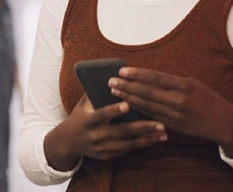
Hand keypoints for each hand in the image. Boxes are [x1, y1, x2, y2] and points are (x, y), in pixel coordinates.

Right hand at [44, 96, 166, 168]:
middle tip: (161, 123)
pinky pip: (127, 150)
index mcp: (88, 120)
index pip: (102, 114)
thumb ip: (97, 92)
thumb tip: (115, 76)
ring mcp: (102, 148)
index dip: (114, 110)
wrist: (69, 141)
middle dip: (142, 127)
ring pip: (128, 144)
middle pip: (122, 132)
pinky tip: (155, 139)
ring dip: (148, 138)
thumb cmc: (81, 115)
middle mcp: (95, 135)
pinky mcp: (107, 156)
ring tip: (164, 132)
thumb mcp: (84, 103)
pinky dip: (142, 144)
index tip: (128, 104)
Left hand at [108, 68, 232, 147]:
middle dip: (127, 86)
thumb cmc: (206, 99)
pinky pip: (152, 116)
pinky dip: (138, 110)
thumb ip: (172, 82)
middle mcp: (178, 100)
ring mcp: (175, 115)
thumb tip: (148, 77)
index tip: (122, 71)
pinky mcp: (173, 126)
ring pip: (146, 106)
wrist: (222, 122)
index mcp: (184, 86)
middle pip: (147, 92)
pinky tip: (127, 105)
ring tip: (115, 92)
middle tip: (111, 82)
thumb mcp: (193, 84)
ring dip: (129, 98)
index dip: (137, 74)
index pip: (155, 78)